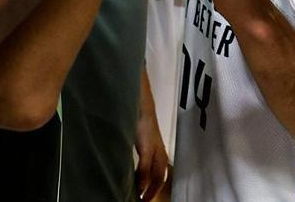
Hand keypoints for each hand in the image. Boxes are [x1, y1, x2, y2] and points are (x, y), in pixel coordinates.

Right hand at [134, 73, 168, 201]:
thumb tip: (133, 170)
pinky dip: (143, 177)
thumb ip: (139, 154)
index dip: (155, 187)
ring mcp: (155, 147)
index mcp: (158, 150)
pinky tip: (138, 186)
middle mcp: (159, 150)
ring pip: (156, 173)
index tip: (146, 198)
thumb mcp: (139, 140)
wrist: (140, 102)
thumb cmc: (138, 120)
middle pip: (161, 176)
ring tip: (141, 199)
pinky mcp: (147, 143)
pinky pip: (146, 164)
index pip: (161, 174)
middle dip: (154, 191)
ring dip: (150, 188)